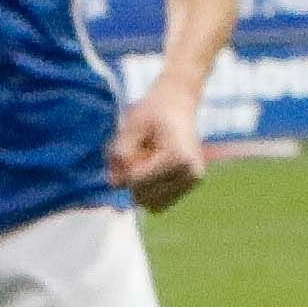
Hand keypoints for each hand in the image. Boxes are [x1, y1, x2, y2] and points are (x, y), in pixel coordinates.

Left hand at [109, 74, 212, 212]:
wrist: (178, 102)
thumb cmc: (153, 111)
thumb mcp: (131, 126)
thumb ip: (120, 154)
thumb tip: (114, 185)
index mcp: (178, 157)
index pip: (138, 182)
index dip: (124, 169)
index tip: (129, 149)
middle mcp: (191, 173)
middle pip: (145, 198)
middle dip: (133, 180)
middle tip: (138, 154)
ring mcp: (193, 181)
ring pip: (153, 204)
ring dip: (142, 188)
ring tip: (147, 162)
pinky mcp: (191, 185)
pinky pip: (161, 202)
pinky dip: (151, 190)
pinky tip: (154, 169)